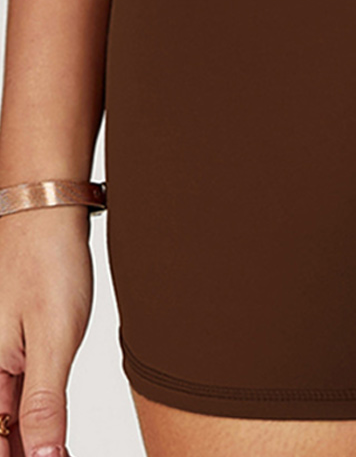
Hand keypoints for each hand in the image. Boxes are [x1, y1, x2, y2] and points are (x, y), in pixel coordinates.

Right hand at [0, 206, 92, 456]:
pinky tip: (51, 430)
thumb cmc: (49, 265)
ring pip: (6, 416)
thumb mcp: (54, 338)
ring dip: (28, 439)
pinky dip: (34, 415)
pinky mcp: (12, 348)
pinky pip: (16, 394)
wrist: (47, 215)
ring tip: (57, 451)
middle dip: (25, 449)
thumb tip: (44, 455)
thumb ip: (45, 401)